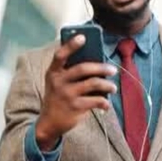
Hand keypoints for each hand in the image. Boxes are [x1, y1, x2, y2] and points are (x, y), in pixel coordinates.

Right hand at [35, 34, 117, 150]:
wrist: (49, 123)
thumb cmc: (58, 97)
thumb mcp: (58, 83)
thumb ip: (70, 72)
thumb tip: (97, 63)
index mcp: (53, 72)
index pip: (60, 55)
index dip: (71, 45)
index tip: (83, 37)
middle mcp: (58, 82)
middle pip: (83, 69)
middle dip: (101, 67)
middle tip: (112, 70)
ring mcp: (66, 95)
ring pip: (93, 84)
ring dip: (107, 85)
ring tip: (113, 87)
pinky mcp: (75, 107)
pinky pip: (96, 100)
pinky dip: (104, 102)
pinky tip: (106, 103)